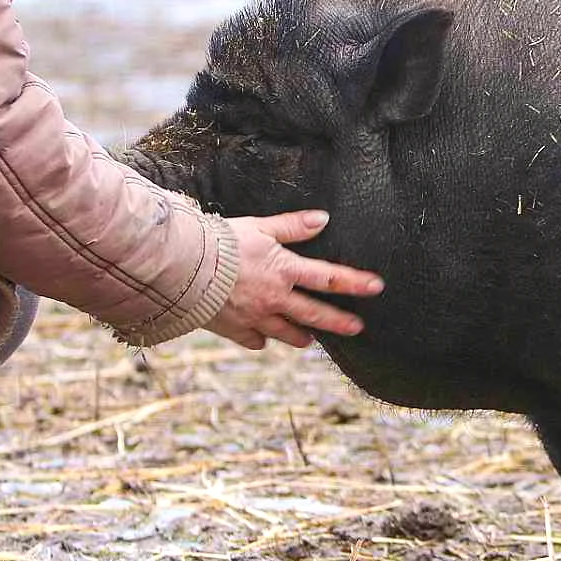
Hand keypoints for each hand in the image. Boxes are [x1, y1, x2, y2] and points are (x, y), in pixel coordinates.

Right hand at [206, 210, 384, 349]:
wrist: (183, 269)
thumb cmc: (220, 242)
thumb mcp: (260, 227)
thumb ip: (293, 226)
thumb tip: (323, 219)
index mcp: (284, 271)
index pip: (328, 279)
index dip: (354, 283)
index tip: (376, 287)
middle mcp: (275, 299)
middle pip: (315, 315)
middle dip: (339, 323)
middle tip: (358, 328)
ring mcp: (256, 318)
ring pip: (287, 334)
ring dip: (301, 336)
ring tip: (309, 339)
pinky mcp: (235, 330)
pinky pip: (254, 340)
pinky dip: (260, 339)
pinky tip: (263, 338)